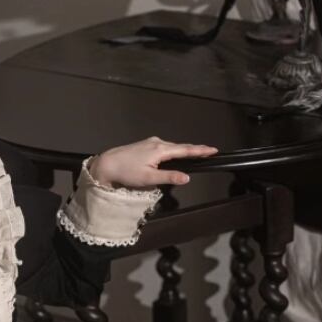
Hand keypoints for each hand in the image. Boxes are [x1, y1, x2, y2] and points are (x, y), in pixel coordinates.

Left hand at [89, 137, 217, 189]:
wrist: (108, 164)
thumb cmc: (127, 172)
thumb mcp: (149, 178)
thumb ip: (169, 177)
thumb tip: (187, 177)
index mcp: (160, 149)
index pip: (185, 150)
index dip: (200, 151)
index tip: (213, 150)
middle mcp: (157, 142)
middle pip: (180, 147)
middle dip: (194, 150)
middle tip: (209, 152)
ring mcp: (150, 142)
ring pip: (171, 147)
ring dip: (182, 151)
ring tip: (195, 154)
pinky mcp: (145, 145)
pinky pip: (163, 148)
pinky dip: (172, 151)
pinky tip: (173, 156)